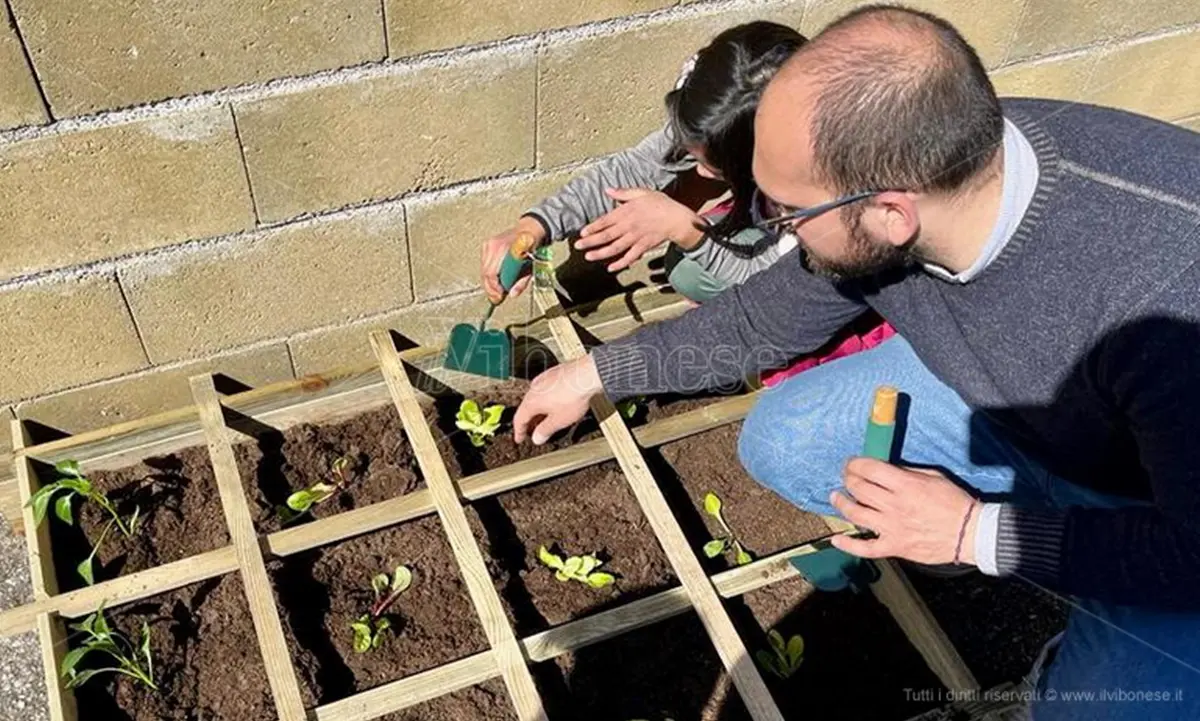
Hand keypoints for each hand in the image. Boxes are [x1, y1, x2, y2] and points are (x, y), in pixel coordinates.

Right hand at [481, 216, 544, 303]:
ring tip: (497, 290)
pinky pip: (483, 265)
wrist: (528, 231)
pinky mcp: (486, 245)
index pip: (493, 274)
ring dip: (489, 283)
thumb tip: (512, 295)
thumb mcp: (531, 268)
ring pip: (483, 270)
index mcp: (508, 250)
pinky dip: (488, 275)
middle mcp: (495, 245)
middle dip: (491, 289)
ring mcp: (489, 244)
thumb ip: (522, 282)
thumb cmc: (531, 250)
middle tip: (497, 298)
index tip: (499, 297)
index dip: (495, 288)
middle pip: (486, 273)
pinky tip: (496, 279)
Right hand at [513, 355, 602, 444]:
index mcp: (531, 401)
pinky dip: (547, 400)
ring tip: (547, 419)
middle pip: (527, 408)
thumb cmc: (573, 397)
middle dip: (530, 421)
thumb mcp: (558, 421)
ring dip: (539, 410)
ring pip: (537, 398)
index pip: (519, 419)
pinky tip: (556, 403)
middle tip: (534, 431)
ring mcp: (544, 379)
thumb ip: (545, 430)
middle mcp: (534, 388)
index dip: (519, 432)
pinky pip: (546, 390)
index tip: (519, 438)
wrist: (586, 375)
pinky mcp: (554, 373)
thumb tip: (537, 438)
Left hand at [576, 188, 706, 271]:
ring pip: (615, 248)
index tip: (582, 233)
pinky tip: (610, 268)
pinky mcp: (643, 247)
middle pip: (606, 236)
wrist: (676, 218)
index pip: (605, 221)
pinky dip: (620, 263)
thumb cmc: (660, 204)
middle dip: (591, 241)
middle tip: (578, 246)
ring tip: (589, 257)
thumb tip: (608, 190)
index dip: (592, 227)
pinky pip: (630, 257)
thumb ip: (623, 193)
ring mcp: (636, 238)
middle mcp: (629, 226)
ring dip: (601, 253)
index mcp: (626, 212)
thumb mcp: (641, 193)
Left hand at [828, 458, 980, 565]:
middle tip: (845, 476)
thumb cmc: (955, 502)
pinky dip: (848, 545)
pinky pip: (866, 548)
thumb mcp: (934, 477)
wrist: (971, 533)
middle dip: (847, 478)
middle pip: (859, 488)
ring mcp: (892, 528)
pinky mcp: (894, 547)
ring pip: (855, 514)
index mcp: (905, 486)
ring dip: (841, 503)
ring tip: (835, 496)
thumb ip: (907, 472)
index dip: (855, 463)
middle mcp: (894, 506)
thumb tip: (885, 470)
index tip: (852, 462)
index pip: (869, 469)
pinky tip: (836, 539)